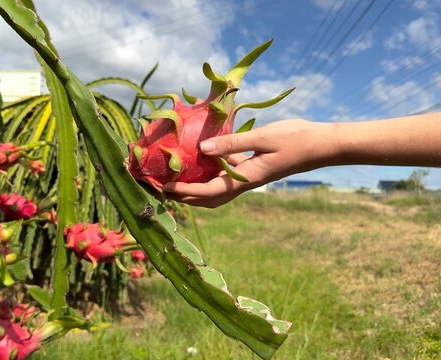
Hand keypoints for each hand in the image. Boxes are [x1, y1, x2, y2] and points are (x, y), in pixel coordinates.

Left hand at [163, 119, 336, 207]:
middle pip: (209, 198)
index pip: (208, 191)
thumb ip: (232, 144)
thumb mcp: (262, 138)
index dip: (185, 191)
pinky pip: (226, 174)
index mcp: (245, 179)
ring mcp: (249, 176)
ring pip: (217, 188)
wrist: (321, 144)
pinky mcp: (253, 167)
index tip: (164, 188)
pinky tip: (202, 158)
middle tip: (164, 190)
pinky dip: (211, 172)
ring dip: (197, 187)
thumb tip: (202, 149)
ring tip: (177, 177)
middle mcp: (245, 182)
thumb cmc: (294, 139)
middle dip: (186, 197)